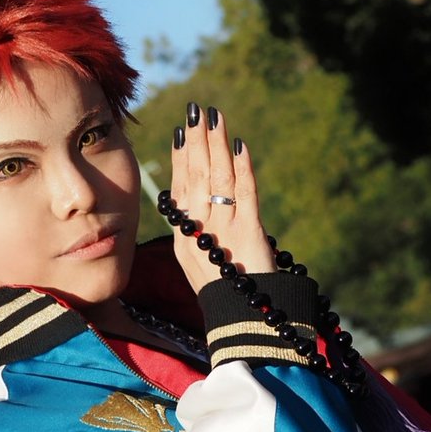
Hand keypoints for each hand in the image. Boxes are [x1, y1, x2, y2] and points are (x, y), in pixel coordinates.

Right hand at [168, 103, 276, 294]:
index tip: (182, 132)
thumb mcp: (200, 260)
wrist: (242, 319)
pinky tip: (241, 146)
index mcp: (185, 237)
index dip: (181, 159)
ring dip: (217, 145)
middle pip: (196, 178)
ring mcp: (223, 230)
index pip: (180, 189)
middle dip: (197, 142)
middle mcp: (199, 230)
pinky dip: (243, 168)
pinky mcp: (249, 232)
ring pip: (218, 179)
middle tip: (197, 112)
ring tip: (216, 118)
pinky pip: (245, 193)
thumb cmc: (222, 292)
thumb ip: (196, 232)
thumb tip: (194, 204)